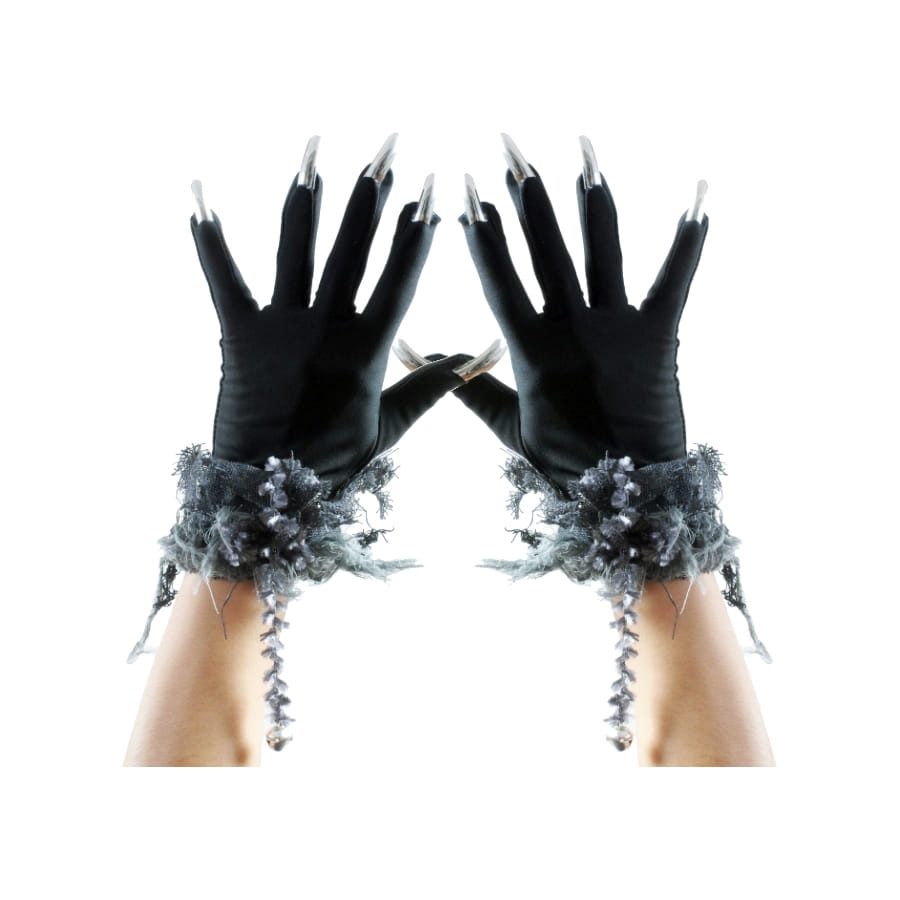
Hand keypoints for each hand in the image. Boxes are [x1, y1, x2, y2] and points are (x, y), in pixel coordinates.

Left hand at [191, 135, 470, 491]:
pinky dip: (210, 239)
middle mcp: (328, 331)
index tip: (429, 195)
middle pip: (353, 251)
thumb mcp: (388, 428)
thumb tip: (471, 362)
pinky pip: (223, 279)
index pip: (400, 280)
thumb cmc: (331, 463)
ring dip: (306, 198)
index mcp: (369, 352)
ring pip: (298, 250)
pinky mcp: (239, 336)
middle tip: (386, 150)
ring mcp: (283, 330)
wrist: (269, 491)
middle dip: (372, 197)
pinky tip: (199, 196)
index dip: (415, 236)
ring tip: (315, 151)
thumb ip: (429, 390)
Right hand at [453, 135, 708, 490]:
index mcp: (529, 352)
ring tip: (583, 154)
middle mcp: (569, 331)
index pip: (499, 282)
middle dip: (527, 199)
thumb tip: (431, 363)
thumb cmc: (566, 464)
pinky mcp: (658, 339)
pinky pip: (674, 281)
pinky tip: (698, 201)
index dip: (484, 239)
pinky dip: (687, 244)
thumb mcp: (511, 429)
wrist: (625, 493)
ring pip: (599, 252)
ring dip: (592, 201)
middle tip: (512, 151)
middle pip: (544, 253)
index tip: (470, 197)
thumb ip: (473, 392)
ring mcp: (613, 331)